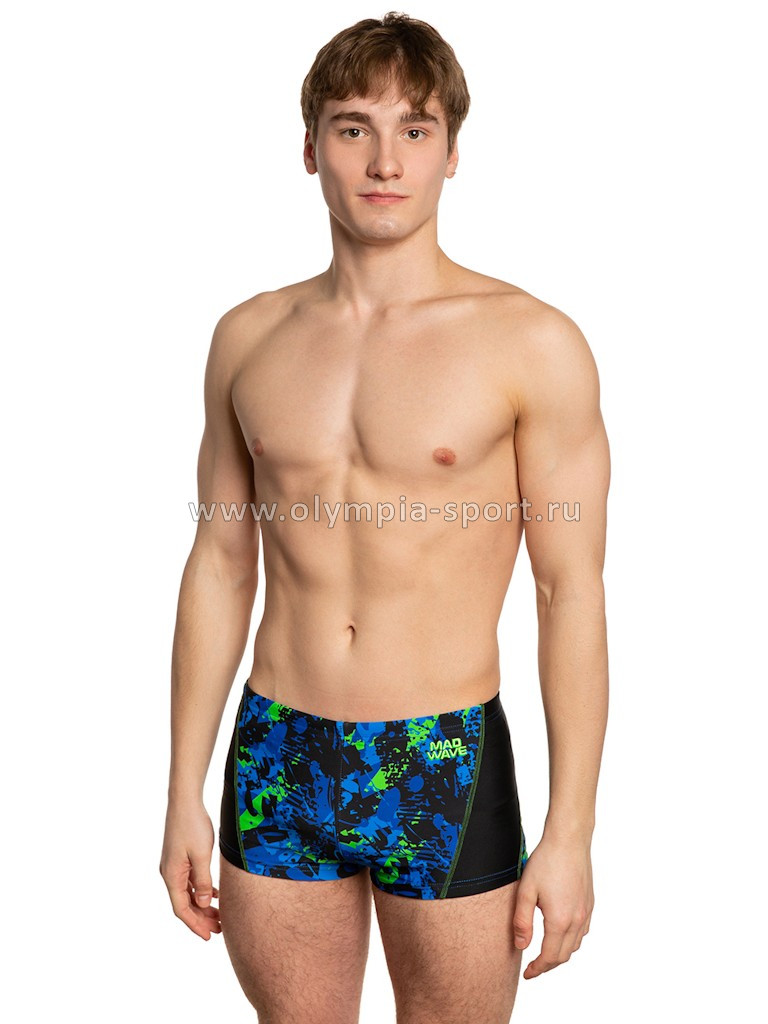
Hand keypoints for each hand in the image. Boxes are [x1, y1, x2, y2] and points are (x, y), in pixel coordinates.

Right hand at [159, 799, 221, 939]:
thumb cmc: (193, 826)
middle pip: (184, 904)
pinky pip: (190, 881)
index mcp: (172, 876)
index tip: (209, 936)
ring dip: (202, 905)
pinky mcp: (180, 857)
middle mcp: (169, 873)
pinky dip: (201, 890)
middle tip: (220, 929)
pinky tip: (214, 894)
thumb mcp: (201, 856)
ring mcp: (174, 865)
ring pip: (188, 893)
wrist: (184, 801)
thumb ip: (202, 881)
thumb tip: (203, 904)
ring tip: (219, 915)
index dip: (195, 925)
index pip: (182, 909)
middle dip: (201, 918)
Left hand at [512, 835, 593, 978]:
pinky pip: (582, 932)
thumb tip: (521, 946)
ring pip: (575, 945)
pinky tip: (561, 933)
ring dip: (560, 954)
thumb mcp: (526, 891)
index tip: (527, 974)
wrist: (569, 840)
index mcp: (560, 920)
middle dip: (548, 965)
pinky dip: (571, 940)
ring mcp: (586, 912)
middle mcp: (577, 920)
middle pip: (563, 956)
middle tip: (533, 967)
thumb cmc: (545, 861)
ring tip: (544, 953)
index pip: (549, 957)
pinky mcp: (590, 903)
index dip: (537, 969)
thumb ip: (522, 921)